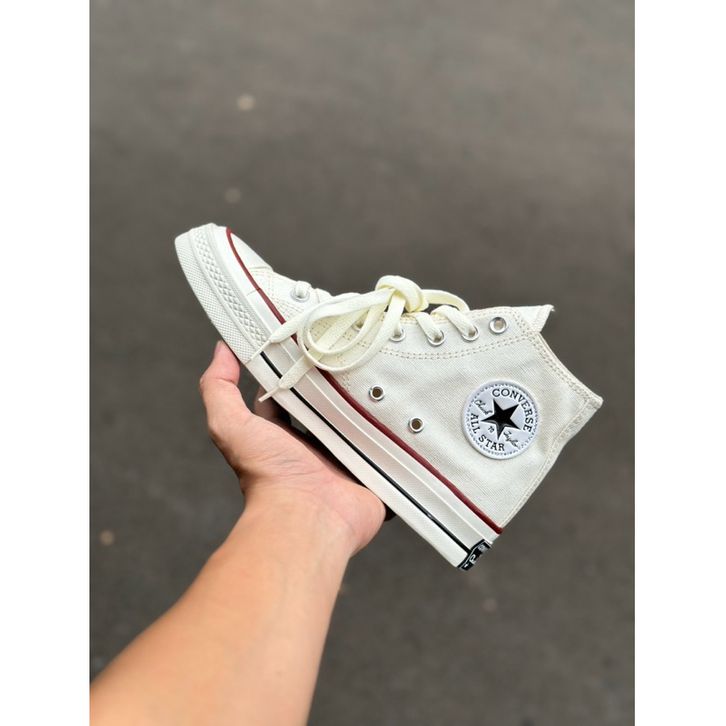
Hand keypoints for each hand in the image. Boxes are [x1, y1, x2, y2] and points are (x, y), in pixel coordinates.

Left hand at [199, 341, 385, 555]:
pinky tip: (414, 408)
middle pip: (336, 404)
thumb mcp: (231, 427)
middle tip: (363, 350)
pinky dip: (401, 435)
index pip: (295, 392)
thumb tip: (221, 348)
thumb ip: (218, 389)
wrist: (307, 519)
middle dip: (346, 383)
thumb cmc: (268, 477)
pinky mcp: (375, 471)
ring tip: (394, 371)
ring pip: (367, 423)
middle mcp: (318, 445)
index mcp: (287, 434)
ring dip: (377, 405)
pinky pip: (393, 449)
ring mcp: (349, 458)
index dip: (301, 367)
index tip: (315, 337)